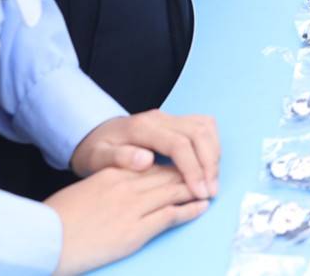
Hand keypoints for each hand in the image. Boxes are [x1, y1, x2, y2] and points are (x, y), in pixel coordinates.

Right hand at [48, 165, 207, 275]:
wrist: (46, 239)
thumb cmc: (60, 218)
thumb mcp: (87, 189)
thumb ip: (110, 182)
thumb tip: (125, 184)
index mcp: (114, 172)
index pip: (154, 163)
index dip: (175, 164)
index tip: (188, 165)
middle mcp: (127, 185)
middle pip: (169, 173)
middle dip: (192, 173)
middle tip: (210, 175)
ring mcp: (132, 207)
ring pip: (174, 190)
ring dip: (196, 189)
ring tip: (212, 188)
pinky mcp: (135, 230)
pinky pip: (169, 215)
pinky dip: (189, 210)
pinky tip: (201, 207)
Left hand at [70, 111, 219, 199]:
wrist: (95, 135)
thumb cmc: (96, 151)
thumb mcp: (97, 159)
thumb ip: (119, 158)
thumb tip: (147, 160)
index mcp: (142, 127)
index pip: (179, 144)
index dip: (193, 168)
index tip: (200, 192)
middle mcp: (160, 118)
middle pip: (199, 132)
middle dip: (209, 163)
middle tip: (210, 191)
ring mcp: (170, 117)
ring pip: (205, 127)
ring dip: (214, 154)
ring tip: (211, 182)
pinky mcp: (177, 121)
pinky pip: (204, 126)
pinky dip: (212, 145)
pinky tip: (208, 166)